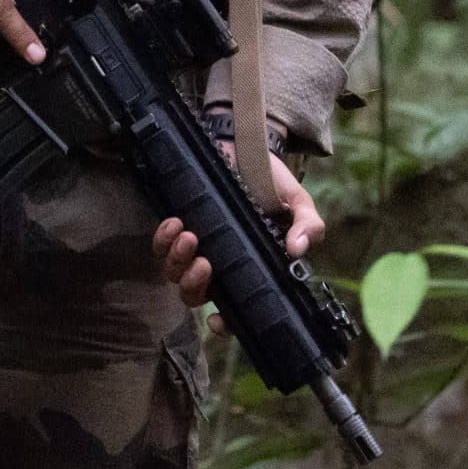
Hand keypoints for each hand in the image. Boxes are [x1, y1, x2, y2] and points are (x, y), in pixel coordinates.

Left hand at [154, 150, 323, 312]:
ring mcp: (197, 246)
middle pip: (195, 295)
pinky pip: (160, 245)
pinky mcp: (178, 225)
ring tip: (189, 236)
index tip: (217, 320)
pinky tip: (175, 223)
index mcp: (248, 267)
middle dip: (195, 285)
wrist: (243, 145)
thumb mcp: (296, 202)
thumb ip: (307, 224)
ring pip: (175, 273)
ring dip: (177, 261)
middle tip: (204, 263)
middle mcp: (220, 263)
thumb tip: (297, 250)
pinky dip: (163, 239)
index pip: (235, 308)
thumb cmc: (271, 180)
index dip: (225, 323)